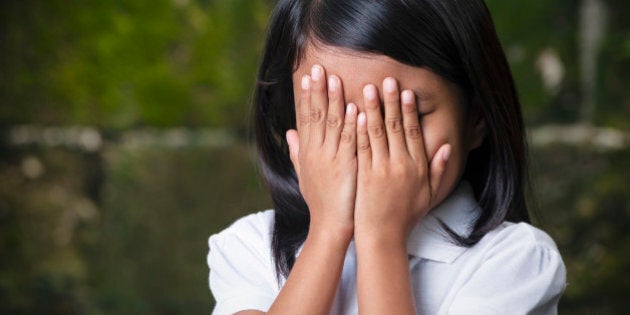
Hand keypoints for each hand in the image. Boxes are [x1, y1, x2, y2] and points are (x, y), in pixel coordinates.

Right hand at [286, 64, 357, 239]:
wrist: (329, 225)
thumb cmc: (320, 201)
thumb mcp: (304, 175)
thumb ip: (297, 152)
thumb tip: (289, 133)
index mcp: (306, 152)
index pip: (305, 117)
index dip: (306, 96)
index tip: (307, 76)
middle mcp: (315, 152)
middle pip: (315, 115)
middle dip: (317, 90)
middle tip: (318, 67)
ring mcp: (330, 158)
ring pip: (331, 124)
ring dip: (333, 100)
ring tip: (335, 78)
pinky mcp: (345, 167)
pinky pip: (348, 141)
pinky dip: (350, 124)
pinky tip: (354, 108)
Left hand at [354, 77, 450, 244]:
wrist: (383, 236)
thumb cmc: (405, 216)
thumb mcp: (429, 195)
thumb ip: (438, 170)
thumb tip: (446, 147)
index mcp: (418, 167)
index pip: (413, 132)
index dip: (409, 110)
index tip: (405, 91)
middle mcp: (402, 165)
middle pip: (396, 126)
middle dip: (391, 101)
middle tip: (386, 79)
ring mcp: (383, 169)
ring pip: (378, 133)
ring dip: (373, 108)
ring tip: (368, 88)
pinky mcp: (366, 175)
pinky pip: (363, 147)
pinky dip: (360, 129)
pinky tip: (355, 113)